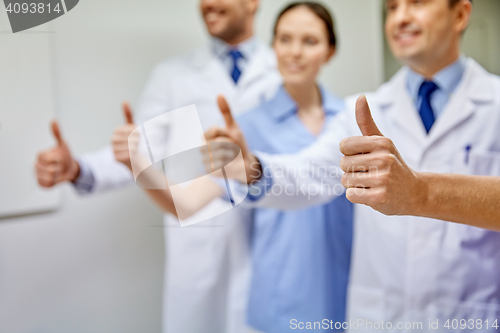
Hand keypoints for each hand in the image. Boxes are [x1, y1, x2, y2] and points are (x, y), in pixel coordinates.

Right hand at [35, 121, 79, 186]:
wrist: (70, 168)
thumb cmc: (65, 156)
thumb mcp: (63, 144)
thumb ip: (57, 133)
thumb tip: (54, 121)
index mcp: (40, 155)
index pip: (46, 159)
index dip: (56, 160)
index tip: (59, 158)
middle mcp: (37, 165)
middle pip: (47, 169)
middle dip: (58, 168)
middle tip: (59, 166)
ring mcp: (38, 174)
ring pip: (47, 178)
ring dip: (56, 176)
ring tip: (58, 172)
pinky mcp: (41, 183)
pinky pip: (46, 185)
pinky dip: (53, 183)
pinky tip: (55, 178)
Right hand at [112, 102, 139, 169]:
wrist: (132, 155)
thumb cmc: (132, 139)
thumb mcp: (132, 126)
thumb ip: (128, 114)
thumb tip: (124, 101)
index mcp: (117, 130)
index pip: (131, 130)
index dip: (137, 133)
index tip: (137, 135)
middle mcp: (113, 139)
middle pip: (130, 139)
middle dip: (137, 141)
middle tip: (136, 144)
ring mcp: (113, 149)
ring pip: (130, 147)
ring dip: (135, 148)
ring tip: (133, 149)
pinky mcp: (115, 158)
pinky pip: (128, 155)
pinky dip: (132, 155)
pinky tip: (130, 155)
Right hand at [203, 95, 260, 183]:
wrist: (245, 163)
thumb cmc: (238, 144)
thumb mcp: (234, 127)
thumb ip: (226, 112)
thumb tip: (219, 94)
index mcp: (206, 136)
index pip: (215, 130)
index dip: (227, 133)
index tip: (230, 137)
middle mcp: (202, 147)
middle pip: (218, 141)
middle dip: (230, 144)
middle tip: (232, 148)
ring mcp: (205, 160)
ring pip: (220, 152)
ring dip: (231, 154)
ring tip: (231, 156)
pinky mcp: (209, 171)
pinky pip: (220, 163)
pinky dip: (229, 163)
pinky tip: (229, 164)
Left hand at [339, 95, 426, 214]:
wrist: (414, 192)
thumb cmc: (392, 164)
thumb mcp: (382, 141)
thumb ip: (366, 121)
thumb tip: (360, 97)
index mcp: (381, 143)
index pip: (344, 145)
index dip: (350, 154)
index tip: (365, 158)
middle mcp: (383, 159)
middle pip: (343, 164)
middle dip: (352, 171)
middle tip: (370, 173)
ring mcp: (382, 179)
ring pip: (346, 180)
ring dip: (355, 184)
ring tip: (372, 183)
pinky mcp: (379, 198)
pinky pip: (351, 195)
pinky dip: (358, 197)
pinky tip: (373, 194)